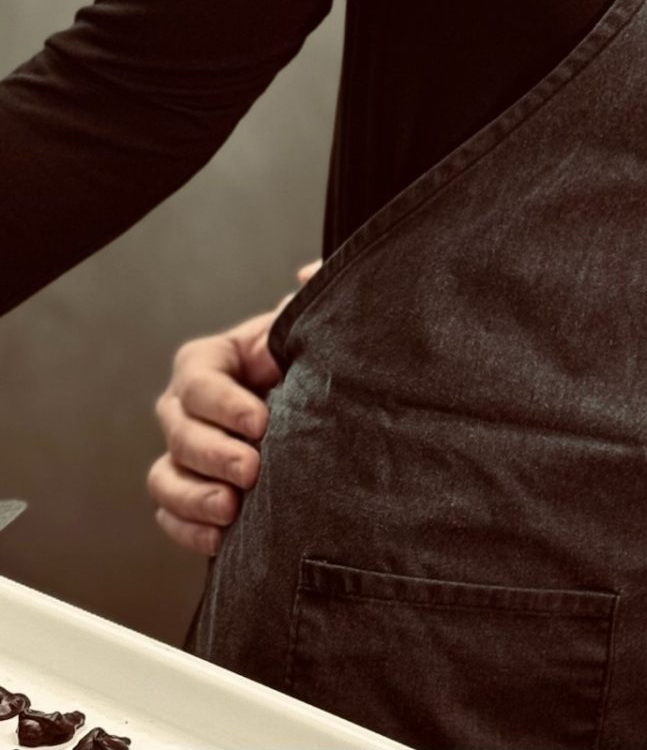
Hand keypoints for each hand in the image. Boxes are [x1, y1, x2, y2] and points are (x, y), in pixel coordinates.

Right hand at [148, 262, 317, 556]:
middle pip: (179, 433)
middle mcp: (185, 408)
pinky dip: (189, 529)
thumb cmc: (307, 361)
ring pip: (165, 478)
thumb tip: (308, 274)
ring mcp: (184, 453)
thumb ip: (308, 300)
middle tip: (252, 469)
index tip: (261, 421)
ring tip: (232, 509)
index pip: (198, 381)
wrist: (317, 408)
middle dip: (214, 453)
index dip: (224, 404)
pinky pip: (170, 516)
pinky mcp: (190, 493)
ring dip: (194, 496)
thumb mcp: (307, 327)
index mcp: (209, 362)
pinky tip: (221, 536)